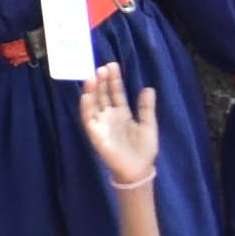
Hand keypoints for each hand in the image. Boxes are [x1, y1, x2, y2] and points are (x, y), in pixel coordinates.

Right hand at [74, 70, 163, 192]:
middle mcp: (109, 116)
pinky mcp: (95, 134)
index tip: (112, 65)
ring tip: (92, 76)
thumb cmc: (144, 149)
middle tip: (102, 67)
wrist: (139, 170)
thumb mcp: (148, 125)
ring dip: (91, 90)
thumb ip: (146, 108)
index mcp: (122, 113)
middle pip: (103, 95)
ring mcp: (101, 124)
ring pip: (93, 103)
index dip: (114, 80)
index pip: (116, 92)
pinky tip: (86, 96)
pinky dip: (86, 107)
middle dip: (102, 81)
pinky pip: (88, 118)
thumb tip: (149, 88)